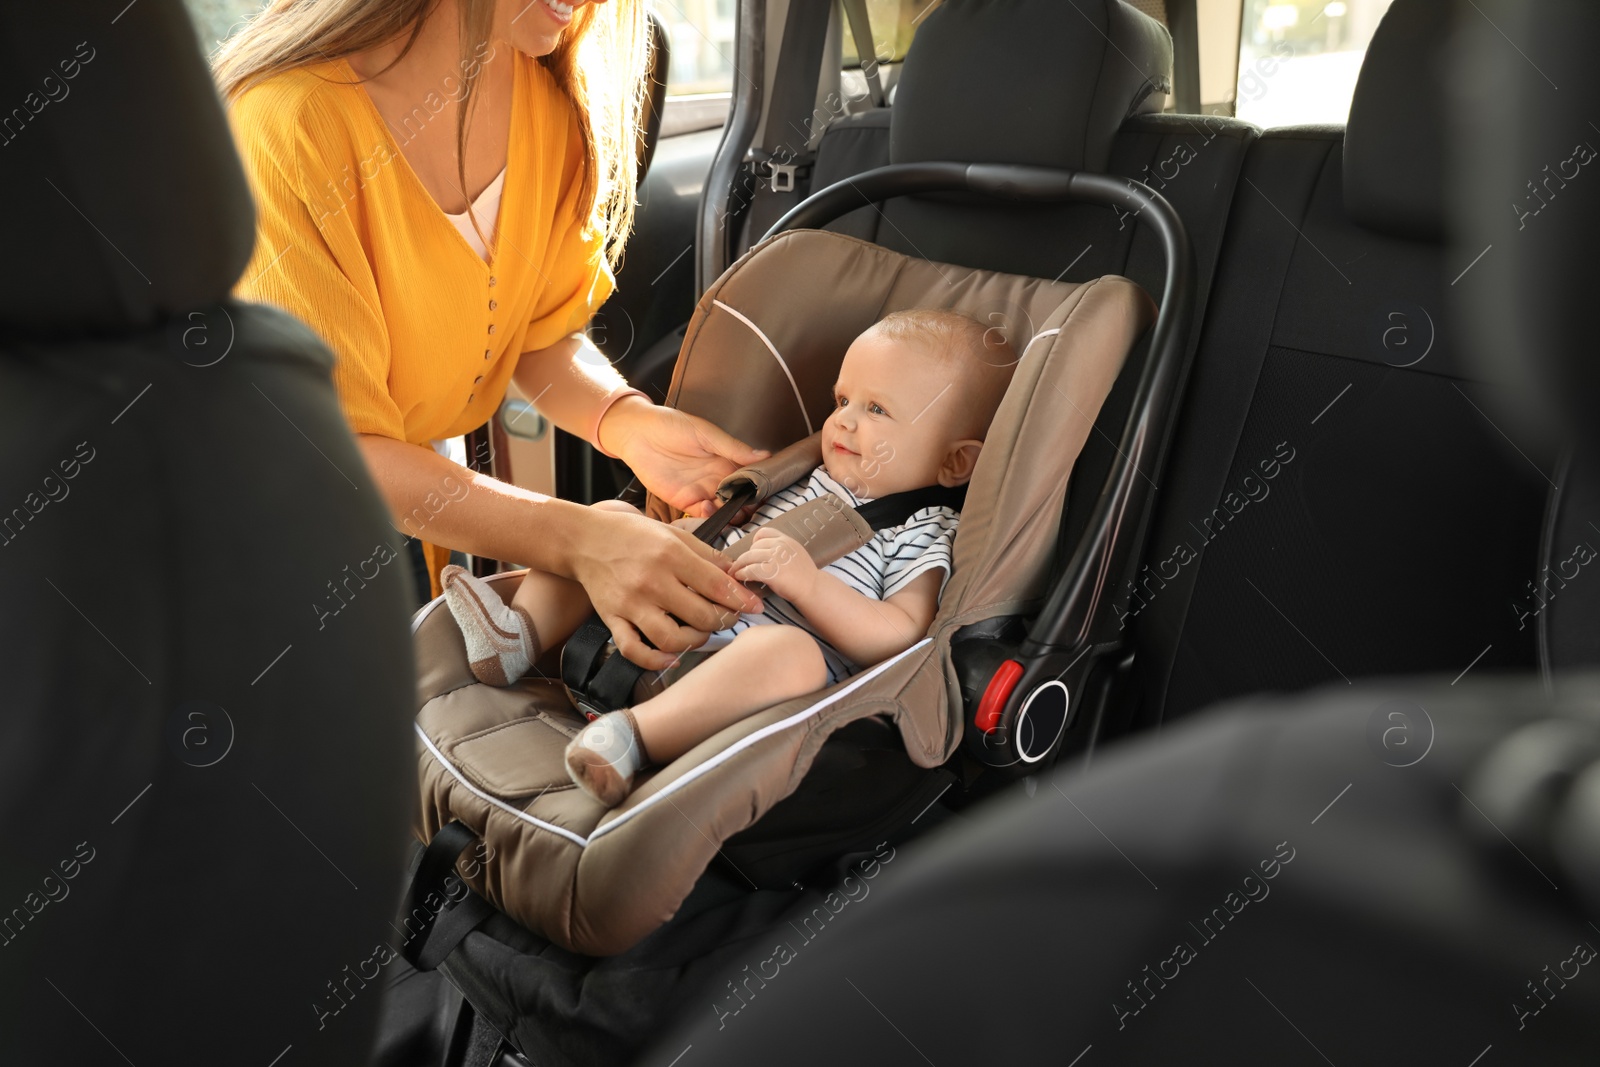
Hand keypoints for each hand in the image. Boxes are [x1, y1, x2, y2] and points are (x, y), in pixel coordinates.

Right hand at [570, 506, 761, 670]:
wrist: (586, 541)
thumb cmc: (633, 535)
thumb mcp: (673, 534)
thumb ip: (707, 555)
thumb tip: (737, 575)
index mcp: (670, 555)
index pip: (716, 586)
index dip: (741, 599)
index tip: (755, 606)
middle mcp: (651, 581)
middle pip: (700, 616)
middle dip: (722, 621)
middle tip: (727, 617)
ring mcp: (630, 604)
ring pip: (671, 639)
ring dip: (695, 642)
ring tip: (701, 633)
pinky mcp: (613, 620)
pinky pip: (635, 650)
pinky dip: (656, 660)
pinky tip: (671, 657)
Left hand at [599, 397, 768, 517]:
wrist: (637, 433)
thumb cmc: (671, 425)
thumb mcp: (707, 434)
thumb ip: (734, 448)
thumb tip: (765, 456)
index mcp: (727, 461)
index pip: (750, 479)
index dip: (759, 488)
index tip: (765, 493)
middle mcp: (718, 478)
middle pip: (740, 500)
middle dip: (747, 507)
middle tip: (750, 509)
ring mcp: (702, 491)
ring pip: (724, 511)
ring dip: (730, 515)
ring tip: (731, 512)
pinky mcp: (684, 501)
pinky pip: (702, 515)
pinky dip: (709, 517)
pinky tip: (709, 508)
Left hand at [729, 529, 818, 603]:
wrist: (813, 589)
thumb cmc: (804, 575)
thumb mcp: (795, 553)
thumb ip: (782, 549)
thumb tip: (763, 551)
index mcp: (786, 540)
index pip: (764, 533)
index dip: (754, 542)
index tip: (752, 551)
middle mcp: (780, 546)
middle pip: (753, 546)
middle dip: (745, 556)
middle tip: (739, 565)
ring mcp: (776, 558)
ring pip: (749, 557)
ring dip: (739, 565)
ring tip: (735, 572)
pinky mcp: (771, 572)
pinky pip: (750, 570)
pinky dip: (742, 573)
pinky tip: (740, 577)